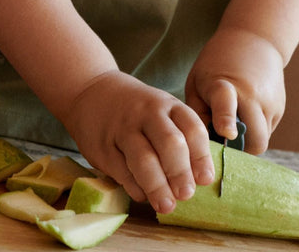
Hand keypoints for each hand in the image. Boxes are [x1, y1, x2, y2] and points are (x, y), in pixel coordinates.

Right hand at [60, 70, 214, 213]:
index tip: (205, 179)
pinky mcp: (103, 147)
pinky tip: (143, 194)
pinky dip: (136, 188)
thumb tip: (198, 180)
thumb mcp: (162, 111)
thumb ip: (181, 139)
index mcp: (167, 105)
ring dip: (158, 186)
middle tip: (186, 194)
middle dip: (180, 171)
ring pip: (143, 160)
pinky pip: (123, 172)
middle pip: (169, 143)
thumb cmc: (138, 110)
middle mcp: (146, 114)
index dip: (201, 156)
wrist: (93, 91)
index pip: (192, 128)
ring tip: (166, 206)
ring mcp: (123, 129)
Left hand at [184, 26, 285, 153]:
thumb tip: (203, 144)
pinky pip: (267, 130)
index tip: (227, 132)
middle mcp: (252, 95)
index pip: (226, 102)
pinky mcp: (280, 108)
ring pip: (262, 139)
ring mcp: (270, 103)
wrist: (253, 39)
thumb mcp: (196, 81)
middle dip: (240, 149)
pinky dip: (255, 129)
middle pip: (254, 140)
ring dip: (247, 139)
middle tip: (224, 140)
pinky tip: (245, 111)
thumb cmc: (216, 64)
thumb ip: (197, 112)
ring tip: (233, 120)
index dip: (225, 118)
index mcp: (224, 84)